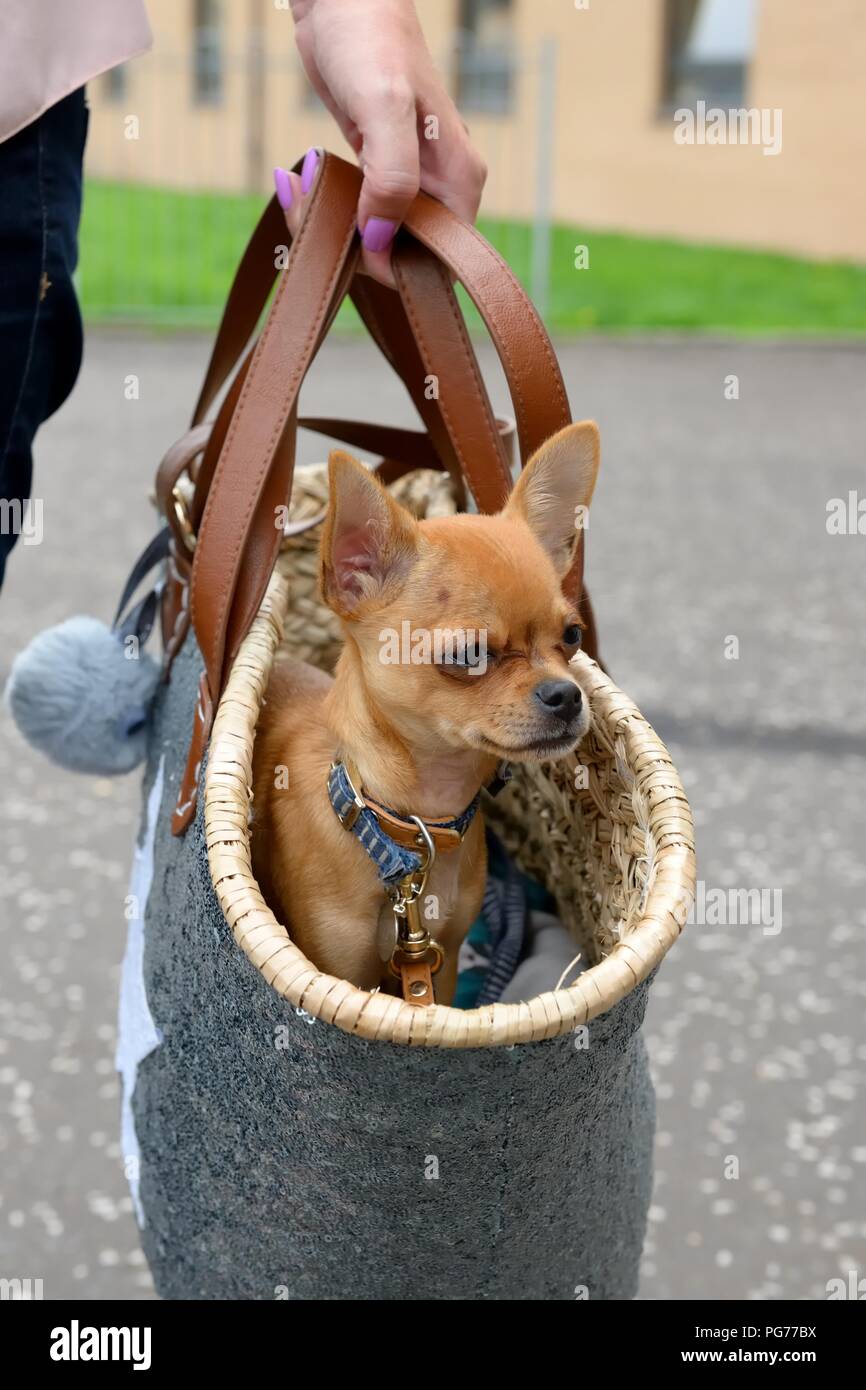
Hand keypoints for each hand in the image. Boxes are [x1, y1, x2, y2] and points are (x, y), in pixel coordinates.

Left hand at [277, 0, 486, 283]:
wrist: (343, 0)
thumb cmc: (371, 41)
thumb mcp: (385, 107)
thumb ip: (392, 180)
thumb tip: (381, 239)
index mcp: (459, 182)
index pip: (440, 262)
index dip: (394, 266)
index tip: (353, 240)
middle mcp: (440, 190)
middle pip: (402, 256)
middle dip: (350, 247)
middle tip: (310, 208)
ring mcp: (408, 184)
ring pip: (372, 240)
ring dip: (326, 227)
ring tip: (299, 187)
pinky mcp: (376, 174)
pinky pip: (352, 215)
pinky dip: (321, 208)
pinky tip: (299, 181)